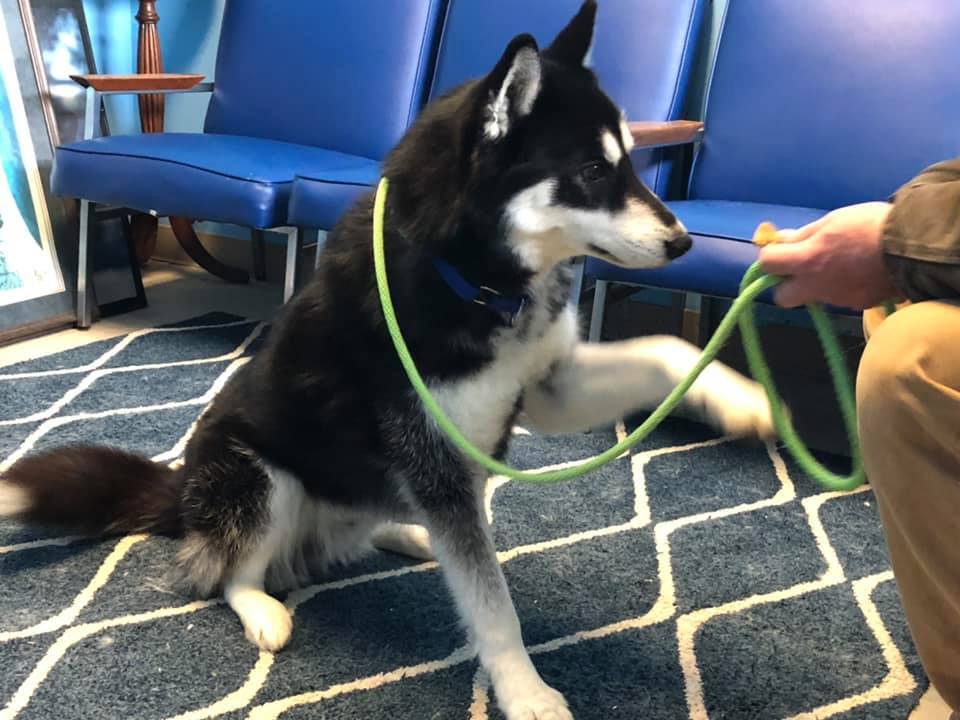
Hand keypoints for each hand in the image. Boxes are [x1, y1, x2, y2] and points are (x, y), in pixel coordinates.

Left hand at [758, 202, 898, 308]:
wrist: (913, 246)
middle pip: (783, 298)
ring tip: (843, 262)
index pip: (767, 264)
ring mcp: (837, 298)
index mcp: (807, 260)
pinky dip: (844, 286)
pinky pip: (840, 297)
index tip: (780, 250)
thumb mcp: (832, 221)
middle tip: (802, 268)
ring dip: (818, 283)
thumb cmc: (870, 226)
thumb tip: (780, 240)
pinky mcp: (858, 304)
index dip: (770, 257)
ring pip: (814, 296)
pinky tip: (860, 271)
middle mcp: (817, 285)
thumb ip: (802, 235)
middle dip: (786, 285)